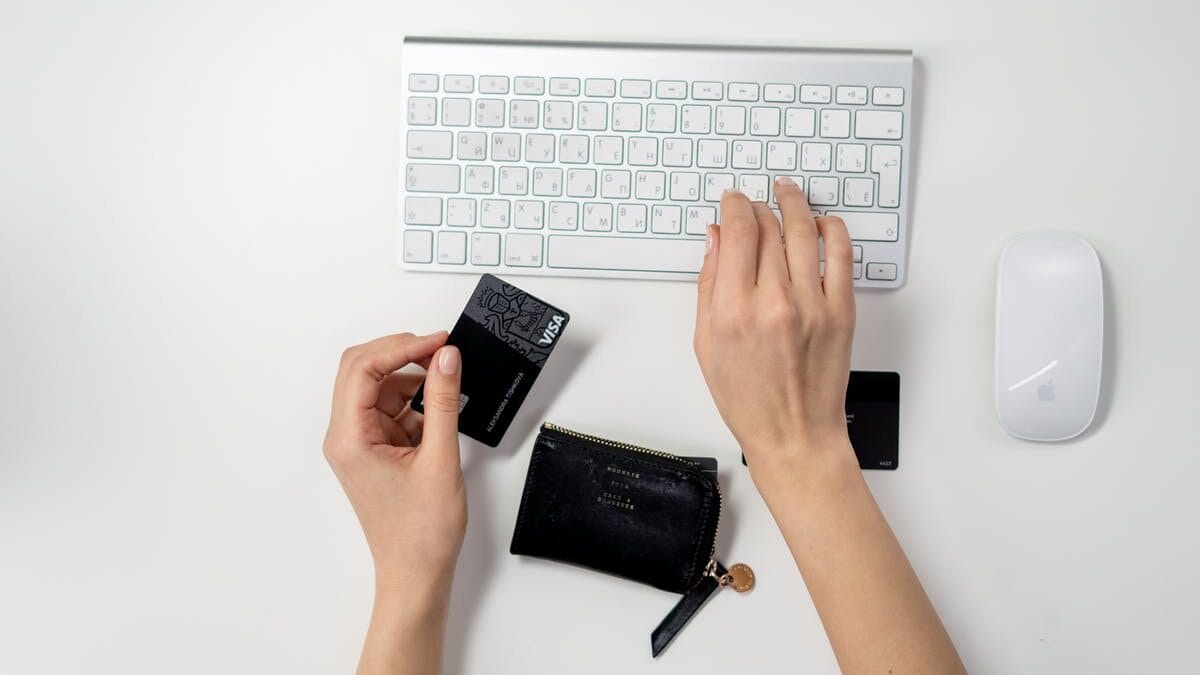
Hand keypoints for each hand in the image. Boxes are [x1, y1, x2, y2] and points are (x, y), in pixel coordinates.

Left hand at [323, 332, 466, 595]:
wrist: (416, 573)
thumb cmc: (421, 532)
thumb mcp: (440, 458)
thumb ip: (443, 401)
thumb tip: (447, 358)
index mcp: (349, 438)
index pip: (363, 368)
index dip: (402, 346)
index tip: (439, 342)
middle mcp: (345, 436)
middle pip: (363, 370)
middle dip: (402, 354)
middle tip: (441, 350)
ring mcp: (359, 442)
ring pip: (379, 387)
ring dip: (412, 379)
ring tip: (448, 384)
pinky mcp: (375, 449)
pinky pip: (391, 409)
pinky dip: (416, 402)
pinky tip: (440, 411)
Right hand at [693, 180, 856, 482]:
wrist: (795, 435)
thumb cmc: (748, 400)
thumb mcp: (707, 344)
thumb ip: (709, 286)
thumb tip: (715, 239)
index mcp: (733, 312)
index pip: (738, 233)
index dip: (735, 206)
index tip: (732, 201)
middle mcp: (774, 303)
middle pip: (769, 228)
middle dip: (758, 206)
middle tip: (754, 203)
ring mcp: (813, 305)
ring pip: (805, 231)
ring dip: (794, 204)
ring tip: (787, 193)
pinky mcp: (842, 312)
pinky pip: (842, 254)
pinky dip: (832, 230)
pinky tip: (821, 223)